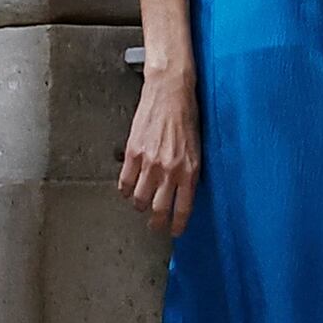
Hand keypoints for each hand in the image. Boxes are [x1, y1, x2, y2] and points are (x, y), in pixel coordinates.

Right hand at [120, 60, 200, 233]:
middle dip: (156, 222)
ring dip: (139, 205)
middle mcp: (169, 170)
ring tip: (141, 204)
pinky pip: (125, 182)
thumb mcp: (197, 148)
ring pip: (139, 199)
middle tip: (155, 224)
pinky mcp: (133, 153)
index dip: (177, 225)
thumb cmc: (187, 115)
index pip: (182, 208)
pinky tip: (128, 189)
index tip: (175, 231)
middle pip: (158, 210)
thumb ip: (189, 172)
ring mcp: (149, 163)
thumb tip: (183, 192)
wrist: (170, 91)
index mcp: (189, 170)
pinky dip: (125, 190)